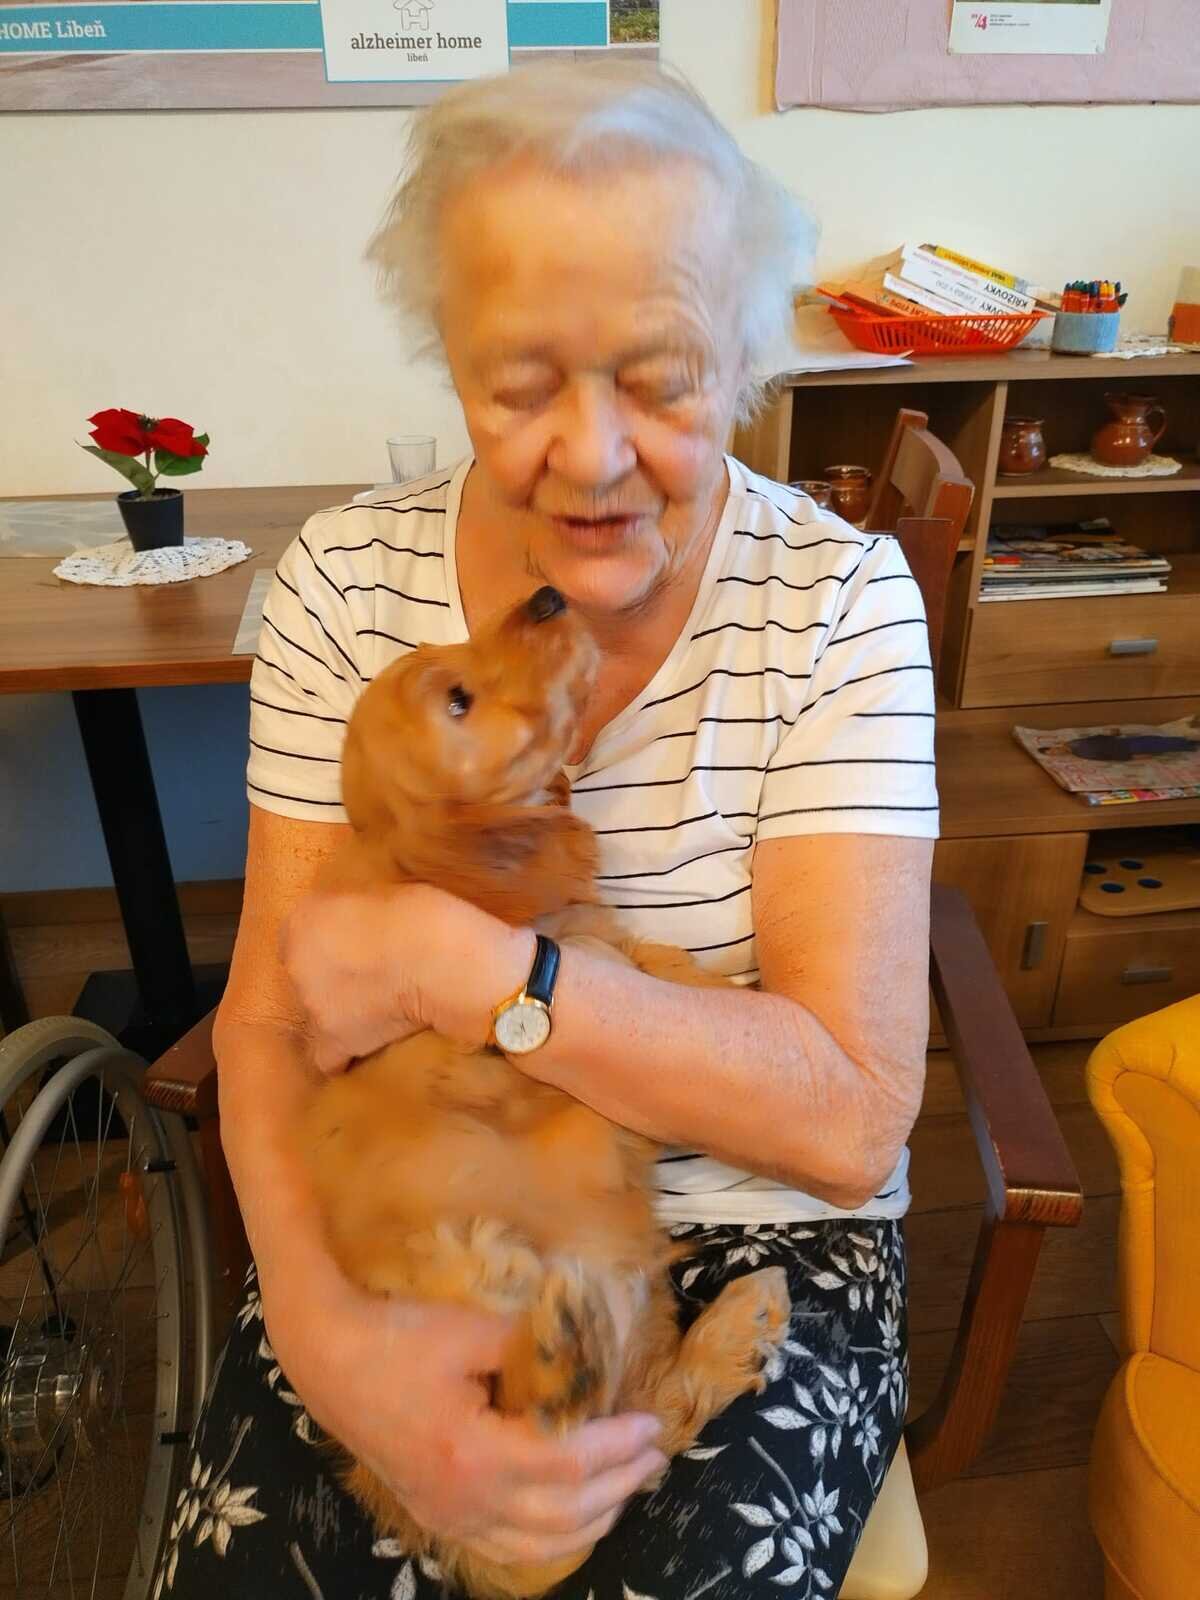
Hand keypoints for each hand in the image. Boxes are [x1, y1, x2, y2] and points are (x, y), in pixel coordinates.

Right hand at [261, 1258, 665, 1567]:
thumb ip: (532, 1346)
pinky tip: (572, 1517)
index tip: (650, 1421)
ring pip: (540, 1544)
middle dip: (619, 1484)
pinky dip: (551, 1539)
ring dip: (593, 1518)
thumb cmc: (398, 1337)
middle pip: (564, 1513)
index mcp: (475, 1455)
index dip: (616, 1446)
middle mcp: (465, 1500)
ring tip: (627, 1483)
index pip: (568, 1465)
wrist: (329, 1359)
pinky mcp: (438, 1516)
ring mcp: (449, 1516)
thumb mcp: (470, 1328)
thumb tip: (588, 1351)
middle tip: (652, 1452)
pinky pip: (508, 1548)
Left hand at [280, 882, 531, 1073]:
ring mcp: (313, 1005)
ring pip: (316, 1011)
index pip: (298, 934)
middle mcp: (296, 963)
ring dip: (339, 1009)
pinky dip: (340, 1054)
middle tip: (369, 972)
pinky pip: (328, 1057)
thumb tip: (357, 922)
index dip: (325, 940)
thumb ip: (352, 910)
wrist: (437, 959)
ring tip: (376, 1006)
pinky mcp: (336, 1040)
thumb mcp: (377, 890)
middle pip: (304, 974)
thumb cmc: (419, 912)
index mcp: (303, 919)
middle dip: (329, 974)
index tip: (351, 942)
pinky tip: (361, 1046)